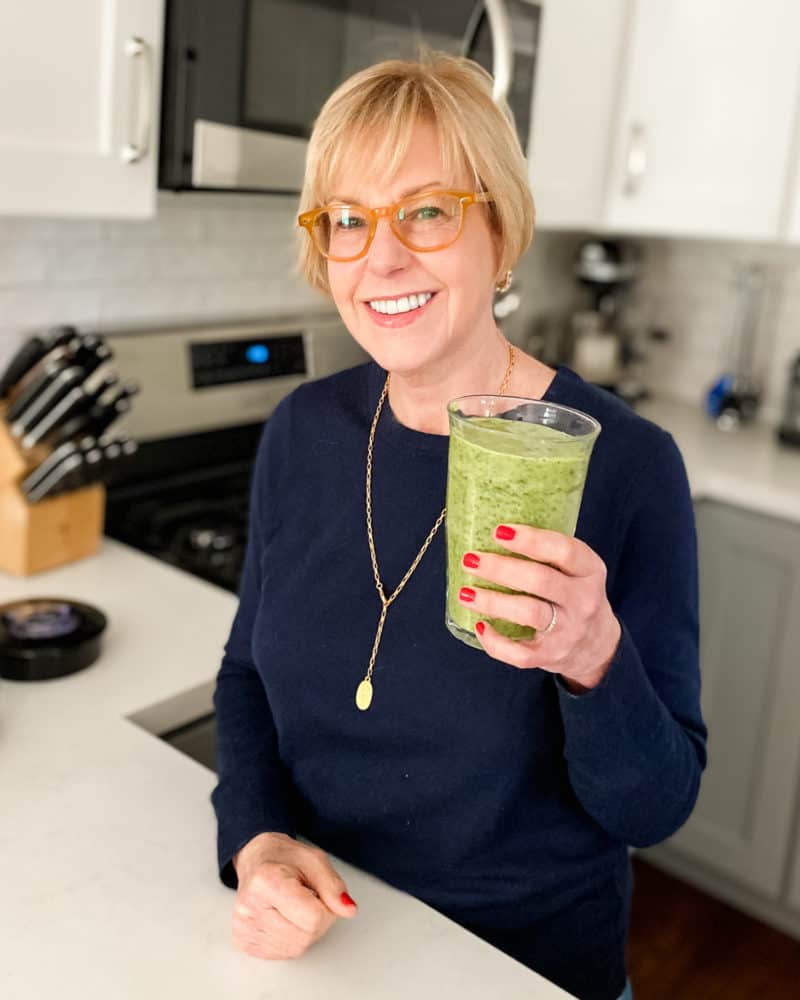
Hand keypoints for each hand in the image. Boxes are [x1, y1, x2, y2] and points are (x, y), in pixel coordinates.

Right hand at [231, 832, 357, 958]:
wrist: (257, 860)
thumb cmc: (284, 858)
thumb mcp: (315, 860)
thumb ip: (334, 886)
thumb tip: (348, 910)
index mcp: (266, 881)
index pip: (313, 917)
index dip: (326, 907)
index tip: (317, 892)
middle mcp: (249, 907)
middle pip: (305, 936)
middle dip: (316, 920)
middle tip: (306, 898)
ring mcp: (244, 927)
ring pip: (296, 948)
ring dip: (305, 931)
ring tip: (294, 907)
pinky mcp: (244, 941)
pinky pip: (283, 954)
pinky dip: (291, 939)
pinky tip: (283, 918)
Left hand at [459, 524, 621, 691]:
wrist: (598, 645)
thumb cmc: (574, 596)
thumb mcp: (576, 571)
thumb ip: (548, 554)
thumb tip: (493, 532)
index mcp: (590, 571)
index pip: (564, 550)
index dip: (531, 540)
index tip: (498, 532)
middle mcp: (583, 600)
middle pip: (541, 580)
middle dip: (501, 568)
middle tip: (471, 559)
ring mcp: (568, 631)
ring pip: (529, 614)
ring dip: (492, 602)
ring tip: (465, 592)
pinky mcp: (552, 656)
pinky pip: (521, 654)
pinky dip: (496, 642)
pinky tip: (480, 626)